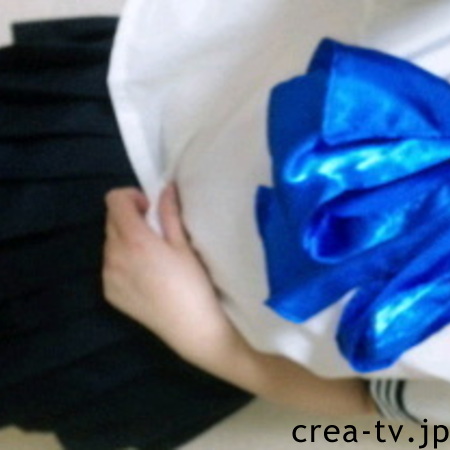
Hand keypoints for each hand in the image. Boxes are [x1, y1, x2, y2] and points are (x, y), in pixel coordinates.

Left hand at [102, 185, 234, 362]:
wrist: (190, 327)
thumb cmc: (192, 283)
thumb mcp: (183, 244)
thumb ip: (170, 212)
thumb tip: (166, 187)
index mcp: (133, 239)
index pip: (114, 200)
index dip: (131, 197)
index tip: (149, 209)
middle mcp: (113, 255)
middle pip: (111, 220)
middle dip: (129, 217)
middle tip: (154, 232)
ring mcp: (108, 276)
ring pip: (109, 243)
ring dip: (125, 239)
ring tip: (149, 256)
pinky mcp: (109, 292)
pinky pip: (109, 264)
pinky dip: (121, 260)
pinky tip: (144, 275)